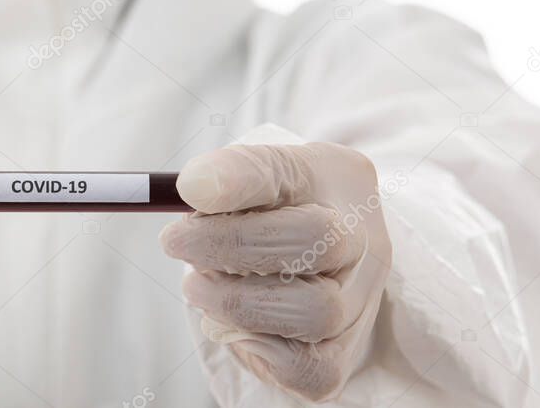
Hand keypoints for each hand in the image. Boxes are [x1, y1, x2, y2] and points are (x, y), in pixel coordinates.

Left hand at [160, 142, 390, 401]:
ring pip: (316, 311)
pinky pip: (312, 369)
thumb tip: (193, 187)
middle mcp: (363, 235)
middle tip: (176, 242)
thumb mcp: (253, 174)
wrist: (312, 260)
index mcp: (333, 175)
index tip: (189, 188)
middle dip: (229, 245)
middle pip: (315, 239)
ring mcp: (362, 298)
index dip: (236, 179)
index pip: (286, 169)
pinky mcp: (344, 352)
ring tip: (199, 287)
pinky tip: (237, 325)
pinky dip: (262, 349)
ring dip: (237, 302)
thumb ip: (225, 175)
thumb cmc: (273, 210)